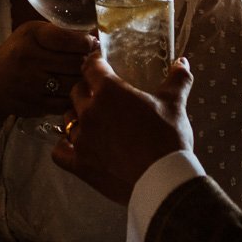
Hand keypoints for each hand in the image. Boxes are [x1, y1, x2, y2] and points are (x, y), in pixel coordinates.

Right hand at [0, 21, 97, 130]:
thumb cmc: (18, 53)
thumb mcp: (32, 34)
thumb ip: (60, 33)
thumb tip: (95, 38)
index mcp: (31, 36)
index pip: (68, 39)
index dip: (86, 43)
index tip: (92, 44)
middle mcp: (29, 59)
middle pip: (75, 64)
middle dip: (87, 63)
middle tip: (91, 62)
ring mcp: (31, 85)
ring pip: (73, 85)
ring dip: (82, 82)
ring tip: (82, 77)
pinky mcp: (34, 105)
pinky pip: (65, 103)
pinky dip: (73, 98)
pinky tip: (72, 92)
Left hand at [52, 53, 193, 204]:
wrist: (162, 180)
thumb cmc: (167, 137)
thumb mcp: (175, 104)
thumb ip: (178, 79)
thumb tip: (182, 62)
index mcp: (109, 91)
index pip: (91, 67)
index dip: (95, 62)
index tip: (99, 63)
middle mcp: (89, 111)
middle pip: (76, 92)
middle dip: (87, 90)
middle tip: (100, 95)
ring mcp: (81, 139)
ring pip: (68, 119)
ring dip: (77, 117)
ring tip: (91, 121)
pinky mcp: (79, 164)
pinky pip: (59, 151)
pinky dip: (65, 147)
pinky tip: (75, 145)